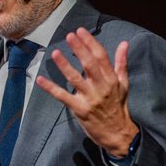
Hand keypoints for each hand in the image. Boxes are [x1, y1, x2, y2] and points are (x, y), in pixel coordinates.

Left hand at [36, 27, 138, 156]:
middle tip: (70, 36)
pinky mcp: (79, 109)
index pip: (101, 56)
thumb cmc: (119, 106)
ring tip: (55, 53)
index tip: (81, 31)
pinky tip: (40, 80)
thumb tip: (124, 43)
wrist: (118, 134)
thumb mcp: (123, 84)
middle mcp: (101, 86)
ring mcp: (89, 98)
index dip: (90, 42)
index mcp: (111, 79)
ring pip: (75, 79)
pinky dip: (51, 88)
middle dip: (79, 49)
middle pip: (89, 64)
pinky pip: (63, 96)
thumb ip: (121, 63)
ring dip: (64, 65)